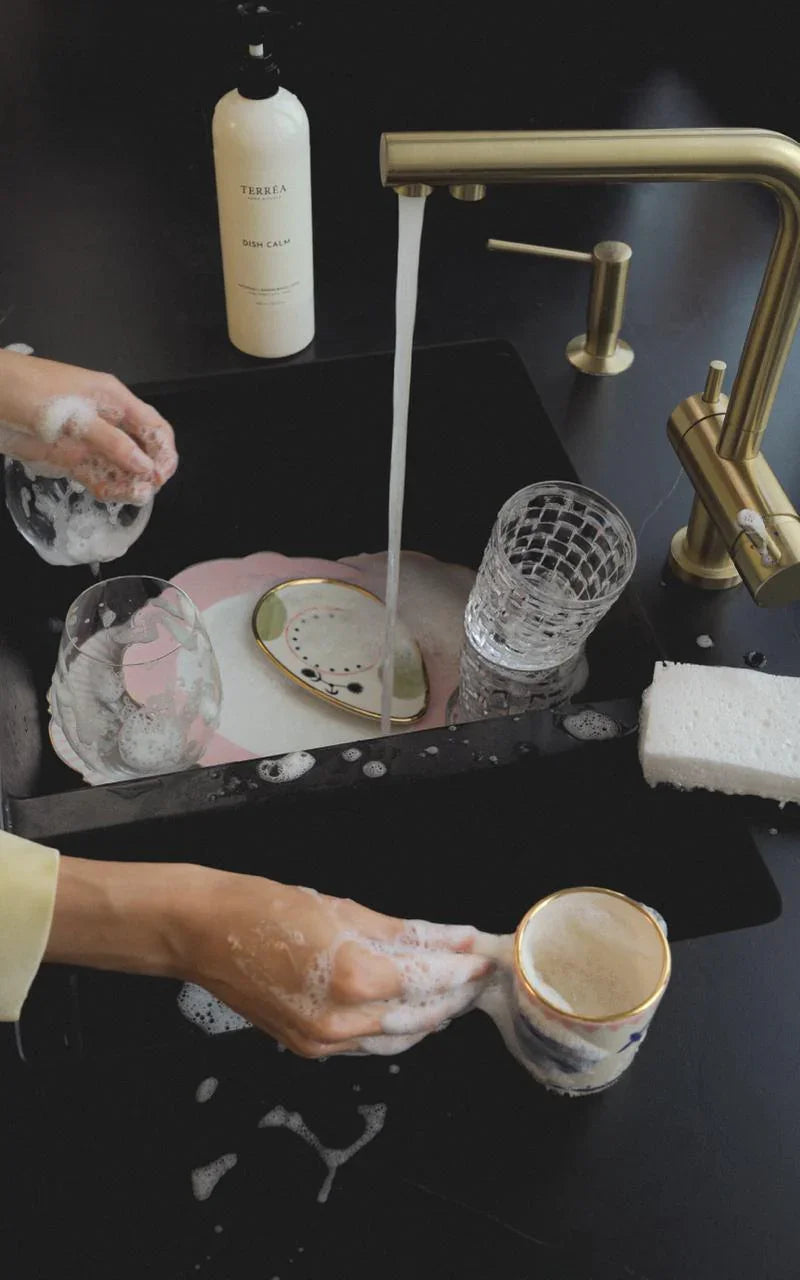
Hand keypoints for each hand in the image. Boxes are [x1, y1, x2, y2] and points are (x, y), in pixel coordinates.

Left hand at [0, 349, 176, 502]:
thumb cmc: (29, 391)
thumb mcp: (76, 414)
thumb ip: (112, 442)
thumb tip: (144, 466)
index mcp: (114, 399)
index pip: (154, 426)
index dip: (164, 451)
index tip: (161, 475)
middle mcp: (107, 420)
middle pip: (142, 449)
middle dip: (149, 470)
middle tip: (147, 489)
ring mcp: (89, 440)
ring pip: (121, 466)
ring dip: (129, 482)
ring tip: (131, 497)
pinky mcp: (70, 457)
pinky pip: (98, 476)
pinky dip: (107, 487)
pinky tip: (111, 495)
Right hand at [44, 859, 494, 1058]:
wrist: (203, 932)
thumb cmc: (266, 907)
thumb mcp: (344, 909)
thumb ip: (404, 931)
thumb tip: (453, 937)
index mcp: (354, 978)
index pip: (429, 979)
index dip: (461, 967)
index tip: (483, 954)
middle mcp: (342, 1020)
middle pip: (420, 1014)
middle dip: (452, 993)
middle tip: (473, 972)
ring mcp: (323, 1040)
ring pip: (397, 1036)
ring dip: (428, 1014)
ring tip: (450, 988)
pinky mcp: (308, 1047)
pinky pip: (366, 1042)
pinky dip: (393, 1024)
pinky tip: (406, 1003)